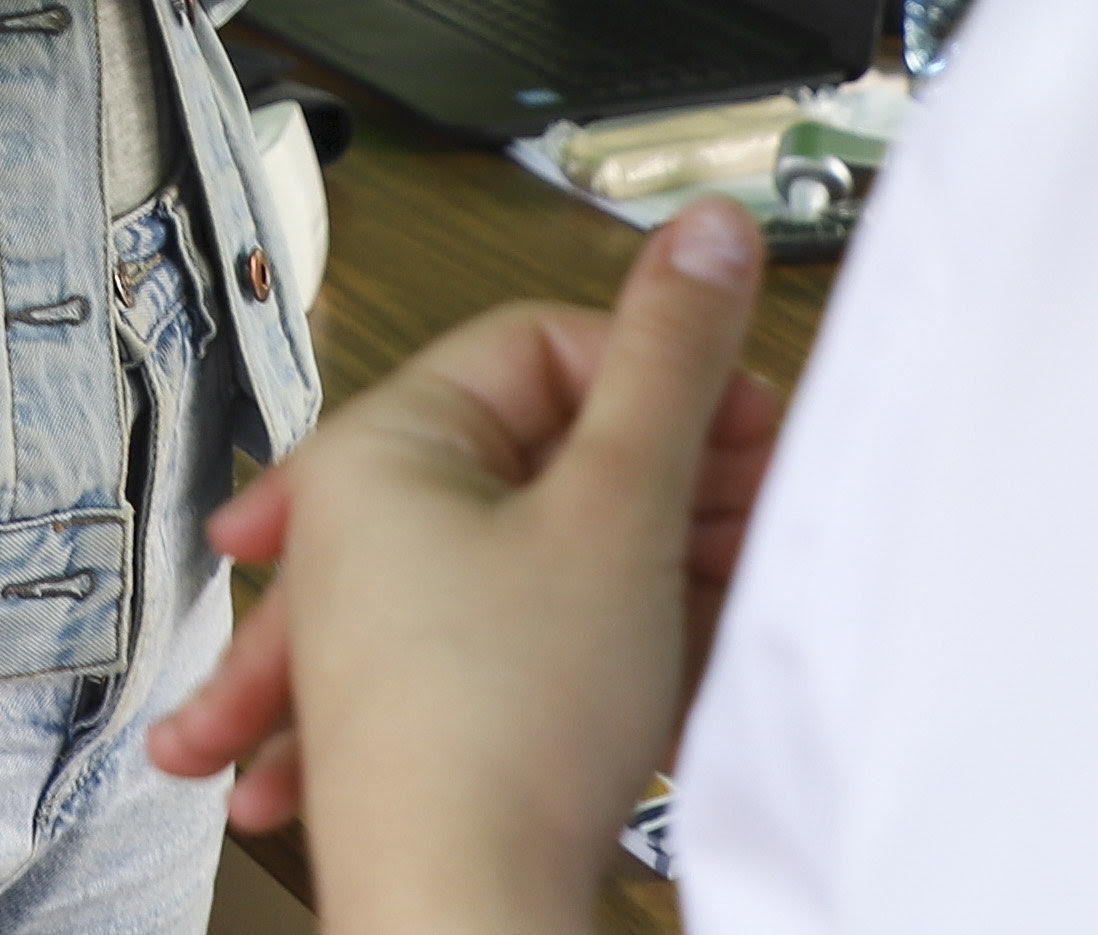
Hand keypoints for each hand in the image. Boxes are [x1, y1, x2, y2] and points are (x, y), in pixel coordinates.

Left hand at [149, 201, 789, 926]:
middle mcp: (355, 528)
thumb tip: (701, 231)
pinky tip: (658, 683)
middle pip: (546, 452)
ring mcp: (381, 626)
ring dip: (647, 581)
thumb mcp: (618, 511)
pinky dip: (601, 658)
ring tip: (710, 616)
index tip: (740, 427)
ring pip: (545, 556)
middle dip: (664, 494)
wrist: (465, 915)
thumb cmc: (502, 734)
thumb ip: (671, 363)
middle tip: (742, 526)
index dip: (661, 381)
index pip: (542, 345)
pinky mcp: (419, 712)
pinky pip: (527, 649)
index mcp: (376, 448)